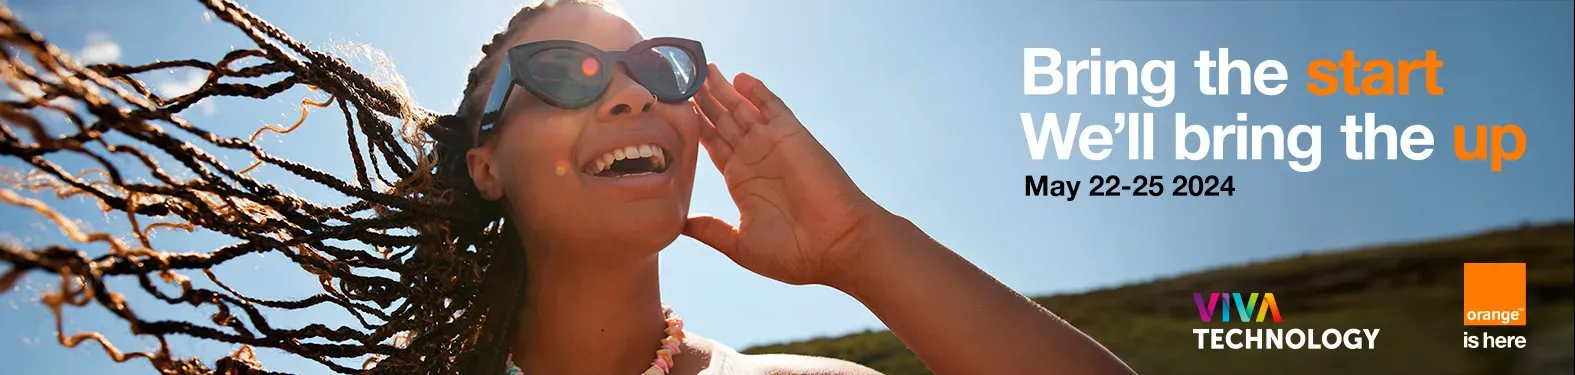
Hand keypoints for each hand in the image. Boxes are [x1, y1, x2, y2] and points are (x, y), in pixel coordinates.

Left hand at [679, 64, 886, 286]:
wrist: (836, 246)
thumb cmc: (793, 253)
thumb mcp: (740, 244)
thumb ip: (711, 230)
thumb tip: (680, 224)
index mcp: (741, 181)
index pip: (712, 144)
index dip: (694, 127)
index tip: (673, 109)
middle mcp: (754, 158)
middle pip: (722, 121)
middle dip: (703, 101)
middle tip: (682, 77)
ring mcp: (772, 145)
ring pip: (741, 108)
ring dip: (722, 90)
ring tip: (702, 69)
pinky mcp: (791, 135)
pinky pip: (772, 106)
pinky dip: (757, 91)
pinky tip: (739, 77)